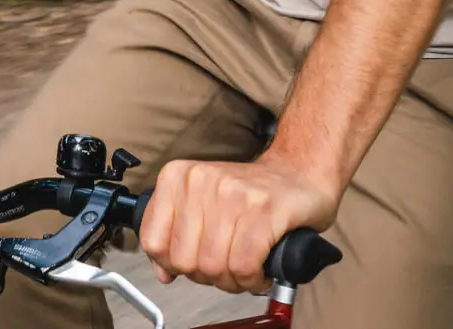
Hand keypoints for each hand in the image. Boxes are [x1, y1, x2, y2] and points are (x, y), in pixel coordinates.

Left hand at [138, 155, 338, 294]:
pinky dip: (252, 279)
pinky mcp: (263, 210)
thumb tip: (163, 272)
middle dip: (207, 276)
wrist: (298, 173)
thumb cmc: (250, 194)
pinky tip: (259, 272)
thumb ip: (175, 234)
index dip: (174, 264)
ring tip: (245, 269)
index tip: (194, 262)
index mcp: (177, 177)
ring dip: (233, 281)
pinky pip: (244, 265)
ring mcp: (232, 193)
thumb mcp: (200, 203)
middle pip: (185, 260)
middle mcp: (201, 180)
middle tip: (226, 268)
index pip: (153, 241)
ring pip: (214, 266)